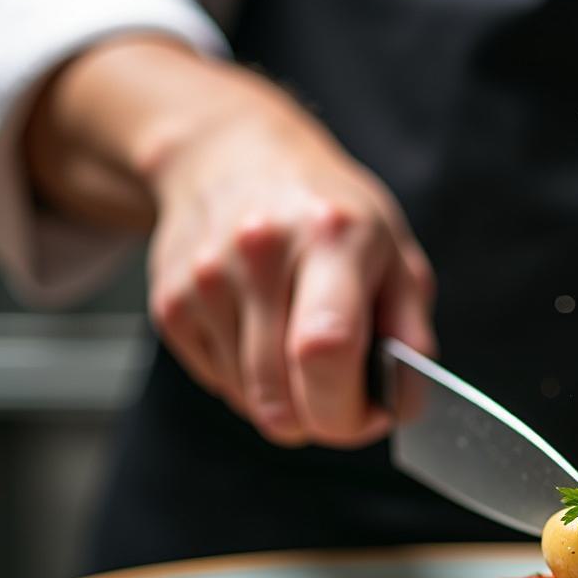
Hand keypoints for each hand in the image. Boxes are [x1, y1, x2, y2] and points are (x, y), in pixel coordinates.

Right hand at [142, 88, 434, 445]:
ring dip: (280, 398)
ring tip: (292, 343)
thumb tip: (401, 403)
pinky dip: (242, 379)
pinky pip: (216, 382)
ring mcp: (205, 279)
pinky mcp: (169, 303)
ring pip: (248, 400)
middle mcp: (259, 253)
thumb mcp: (390, 246)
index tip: (366, 414)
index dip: (348, 412)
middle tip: (335, 392)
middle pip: (280, 397)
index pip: (326, 352)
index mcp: (330, 236)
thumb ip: (408, 329)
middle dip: (317, 420)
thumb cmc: (320, 208)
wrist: (228, 157)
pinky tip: (254, 329)